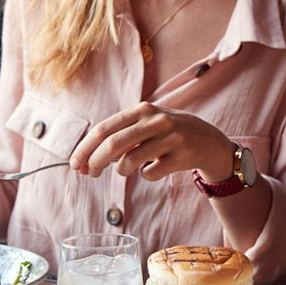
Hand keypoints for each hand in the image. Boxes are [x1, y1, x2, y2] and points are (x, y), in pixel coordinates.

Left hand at [70, 103, 233, 182]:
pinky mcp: (182, 155)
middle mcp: (157, 120)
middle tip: (90, 173)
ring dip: (122, 170)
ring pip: (130, 161)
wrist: (210, 142)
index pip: (104, 128)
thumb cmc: (170, 134)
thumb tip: (86, 160)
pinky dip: (146, 175)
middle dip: (95, 162)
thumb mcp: (148, 124)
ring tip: (129, 169)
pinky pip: (150, 173)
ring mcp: (171, 137)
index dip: (85, 148)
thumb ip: (121, 136)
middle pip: (113, 144)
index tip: (75, 163)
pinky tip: (156, 168)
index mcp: (143, 109)